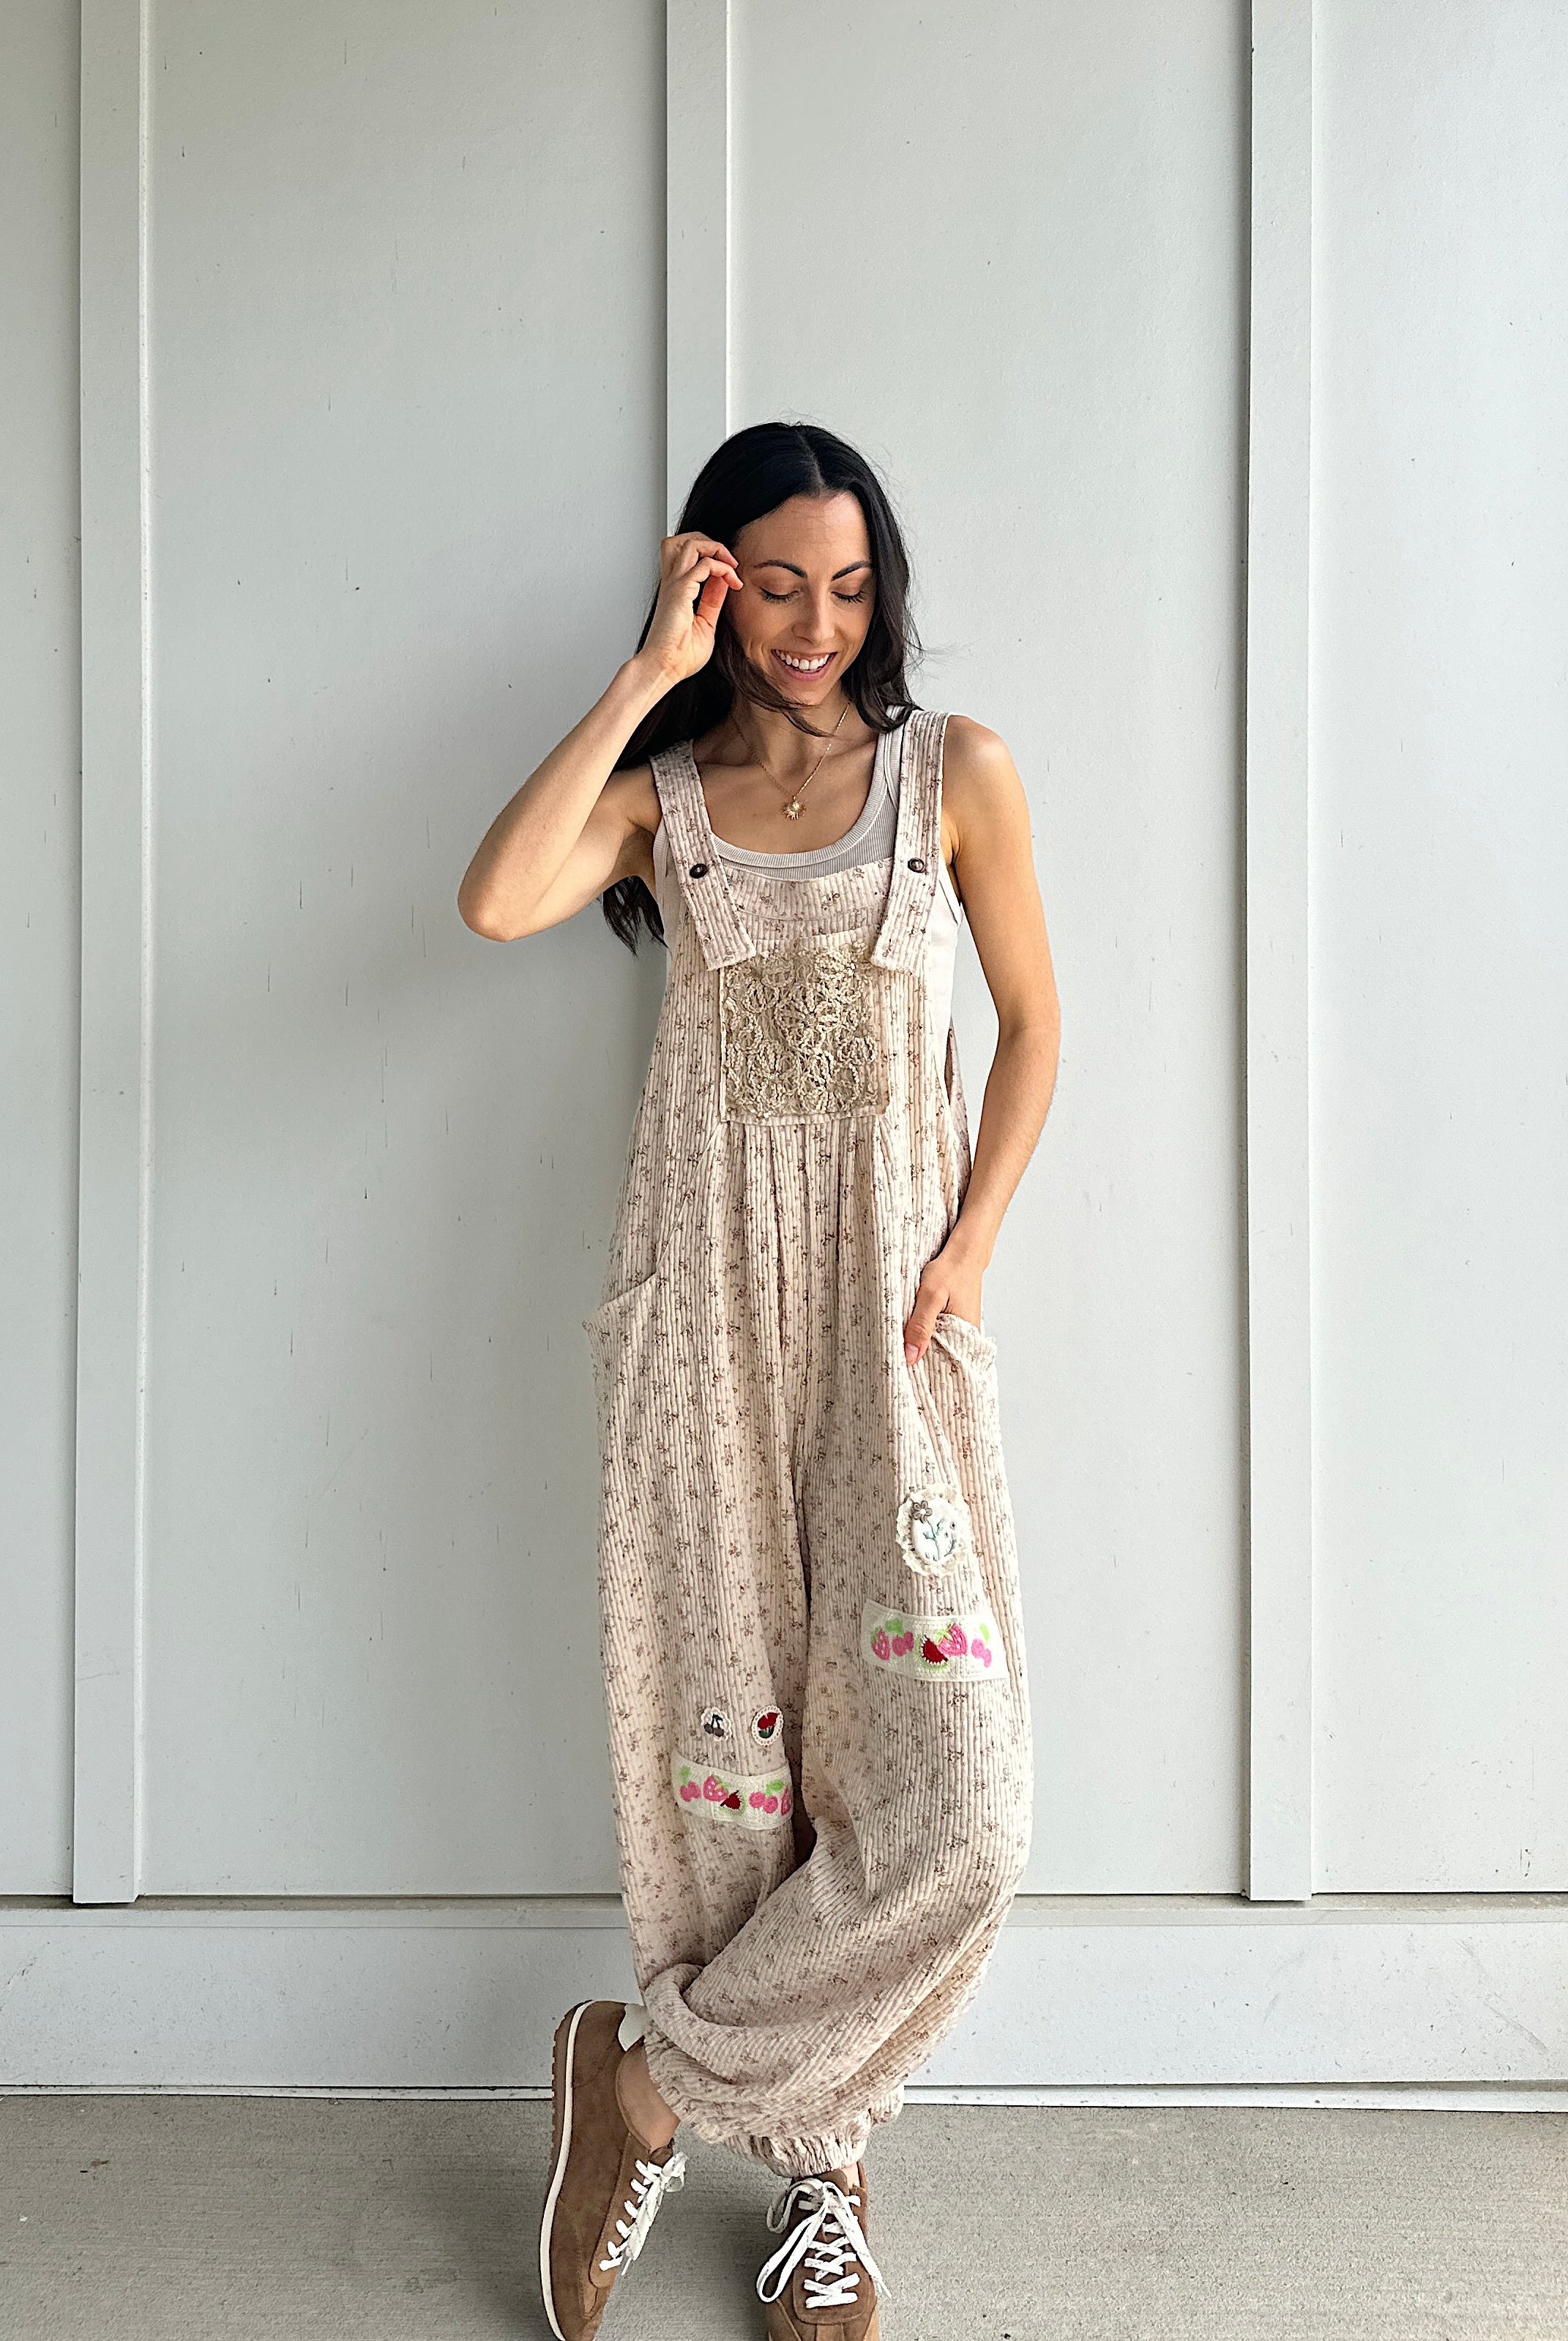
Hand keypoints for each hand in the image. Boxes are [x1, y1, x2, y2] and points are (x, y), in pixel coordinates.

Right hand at [639, 531, 742, 686]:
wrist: (664, 668)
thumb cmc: (680, 656)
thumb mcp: (706, 624)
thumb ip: (713, 602)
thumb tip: (724, 583)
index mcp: (678, 591)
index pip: (693, 558)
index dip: (716, 560)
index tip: (734, 580)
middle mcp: (674, 583)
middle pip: (685, 541)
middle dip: (711, 543)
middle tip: (729, 562)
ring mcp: (675, 585)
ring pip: (691, 543)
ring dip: (716, 549)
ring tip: (731, 566)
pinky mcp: (680, 591)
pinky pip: (704, 565)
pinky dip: (722, 567)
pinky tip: (731, 581)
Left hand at [903, 1243, 985, 1365]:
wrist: (964, 1253)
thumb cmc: (951, 1271)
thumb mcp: (930, 1296)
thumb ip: (921, 1326)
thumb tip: (910, 1357)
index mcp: (964, 1336)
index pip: (942, 1365)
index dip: (923, 1371)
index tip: (903, 1374)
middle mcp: (966, 1337)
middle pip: (938, 1358)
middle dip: (920, 1361)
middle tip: (897, 1363)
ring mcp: (960, 1330)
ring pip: (937, 1347)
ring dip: (921, 1347)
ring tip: (903, 1351)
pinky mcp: (954, 1322)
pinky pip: (938, 1336)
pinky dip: (926, 1336)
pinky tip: (914, 1334)